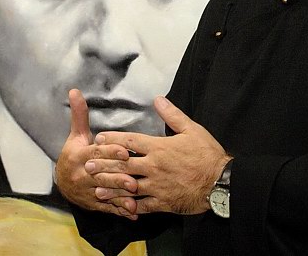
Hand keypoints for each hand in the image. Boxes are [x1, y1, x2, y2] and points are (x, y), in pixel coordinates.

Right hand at [55, 89, 138, 218]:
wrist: (61, 182)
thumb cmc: (74, 154)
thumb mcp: (76, 135)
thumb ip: (80, 115)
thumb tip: (75, 91)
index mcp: (79, 157)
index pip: (95, 154)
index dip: (110, 153)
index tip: (125, 152)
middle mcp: (81, 176)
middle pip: (101, 176)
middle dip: (117, 178)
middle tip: (134, 179)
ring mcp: (87, 192)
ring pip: (105, 194)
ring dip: (120, 196)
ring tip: (135, 197)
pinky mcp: (93, 204)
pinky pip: (107, 208)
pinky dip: (120, 211)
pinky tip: (134, 213)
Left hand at [92, 96, 229, 215]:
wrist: (220, 182)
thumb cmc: (207, 154)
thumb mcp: (192, 129)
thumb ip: (172, 115)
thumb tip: (158, 99)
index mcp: (159, 147)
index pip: (129, 141)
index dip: (112, 139)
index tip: (99, 139)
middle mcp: (153, 166)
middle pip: (122, 164)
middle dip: (104, 164)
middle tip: (88, 165)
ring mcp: (156, 185)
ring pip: (127, 186)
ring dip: (111, 186)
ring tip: (96, 187)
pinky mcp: (162, 202)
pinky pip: (142, 205)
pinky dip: (130, 206)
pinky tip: (120, 207)